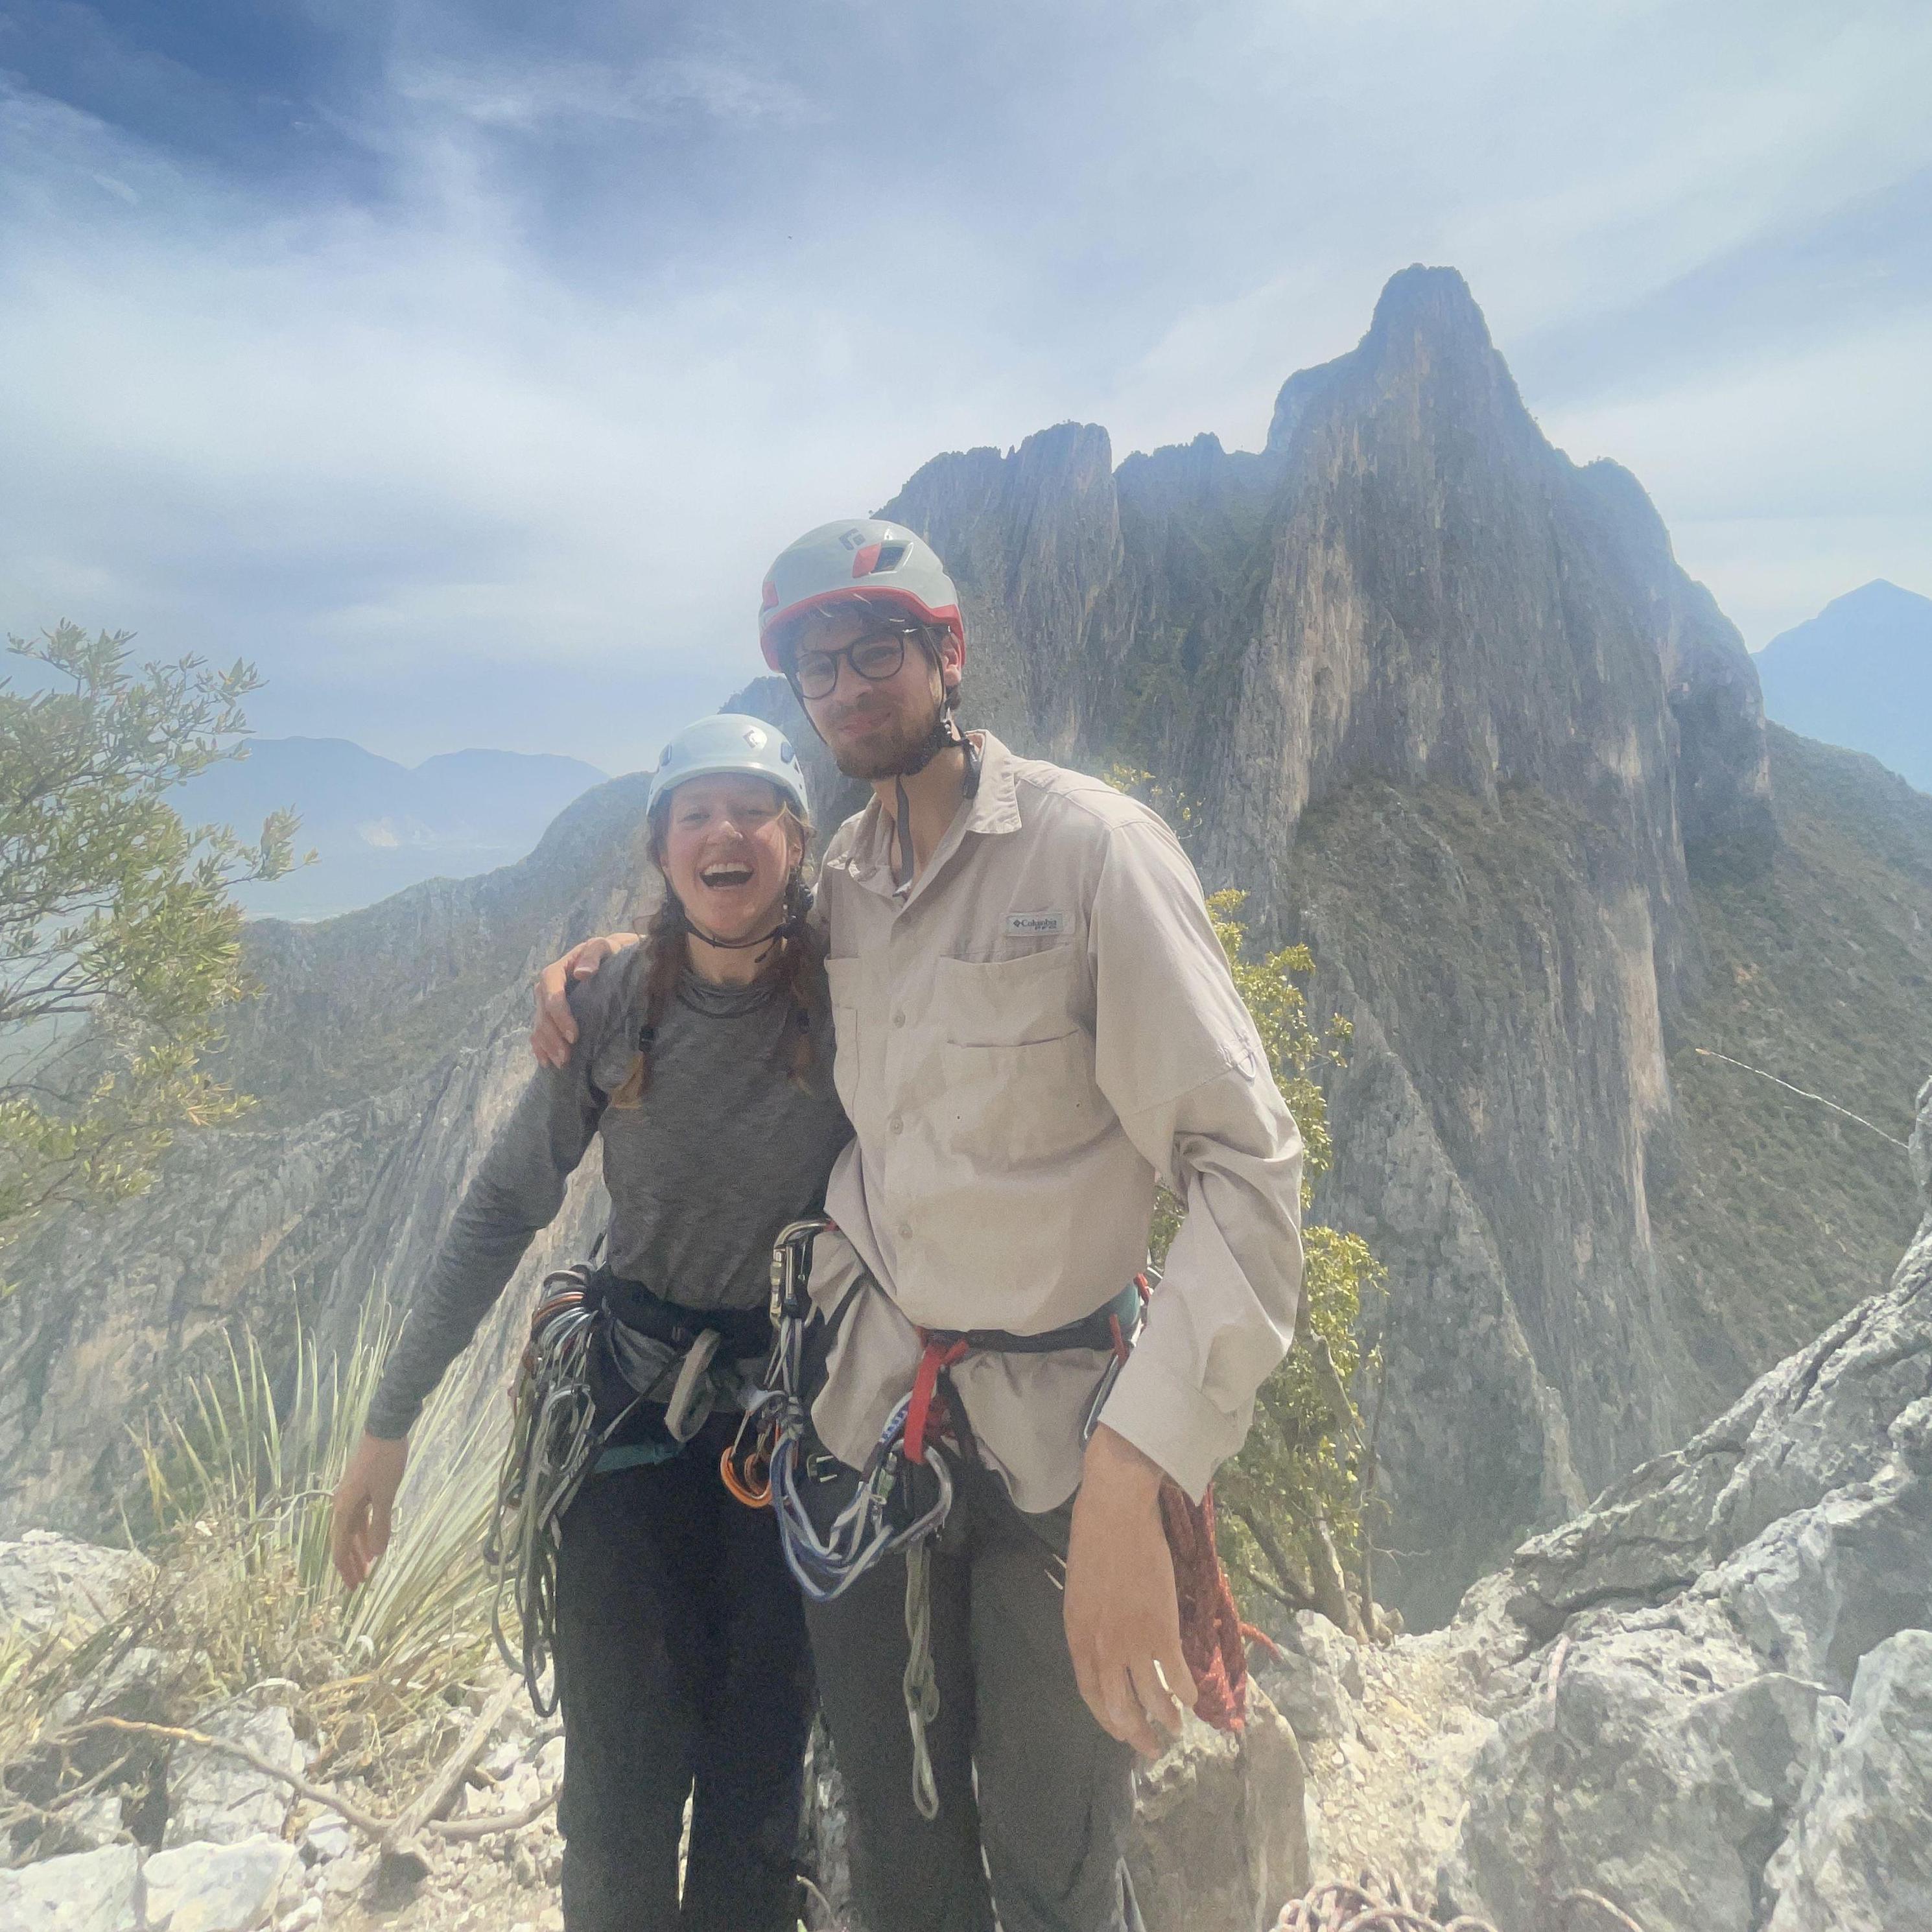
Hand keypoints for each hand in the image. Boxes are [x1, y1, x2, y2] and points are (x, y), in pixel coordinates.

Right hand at [330, 1432, 407, 1590]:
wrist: (386, 1428)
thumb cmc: (385, 1461)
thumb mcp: (385, 1495)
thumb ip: (380, 1525)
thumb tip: (375, 1555)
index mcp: (344, 1508)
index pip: (339, 1547)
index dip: (346, 1569)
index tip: (353, 1588)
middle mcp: (342, 1505)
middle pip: (343, 1541)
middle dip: (350, 1564)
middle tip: (358, 1585)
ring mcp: (351, 1496)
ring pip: (351, 1531)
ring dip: (358, 1550)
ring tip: (366, 1569)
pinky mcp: (361, 1489)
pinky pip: (359, 1519)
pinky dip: (364, 1533)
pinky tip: (372, 1542)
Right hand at [531, 933, 641, 1067]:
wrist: (607, 958)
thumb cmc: (606, 952)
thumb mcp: (602, 947)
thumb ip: (593, 955)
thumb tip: (582, 973)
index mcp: (554, 972)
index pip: (551, 995)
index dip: (560, 1016)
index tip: (574, 1035)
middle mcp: (545, 989)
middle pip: (543, 1015)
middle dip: (553, 1038)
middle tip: (566, 1058)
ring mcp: (545, 1003)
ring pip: (539, 1027)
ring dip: (547, 1047)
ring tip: (561, 1064)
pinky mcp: (549, 1015)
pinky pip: (538, 1032)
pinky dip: (540, 1047)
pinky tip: (546, 1062)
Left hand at [1063, 1424, 1196, 1756]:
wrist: (1115, 1512)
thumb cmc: (1095, 1543)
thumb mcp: (1081, 1593)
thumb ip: (1091, 1627)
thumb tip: (1106, 1652)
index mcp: (1078, 1637)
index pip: (1090, 1694)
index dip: (1108, 1719)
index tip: (1122, 1732)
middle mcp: (1102, 1648)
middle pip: (1119, 1706)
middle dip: (1137, 1733)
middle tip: (1151, 1749)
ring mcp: (1132, 1641)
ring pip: (1150, 1697)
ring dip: (1166, 1718)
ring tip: (1176, 1728)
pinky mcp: (1161, 1628)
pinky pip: (1175, 1673)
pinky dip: (1186, 1690)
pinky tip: (1192, 1697)